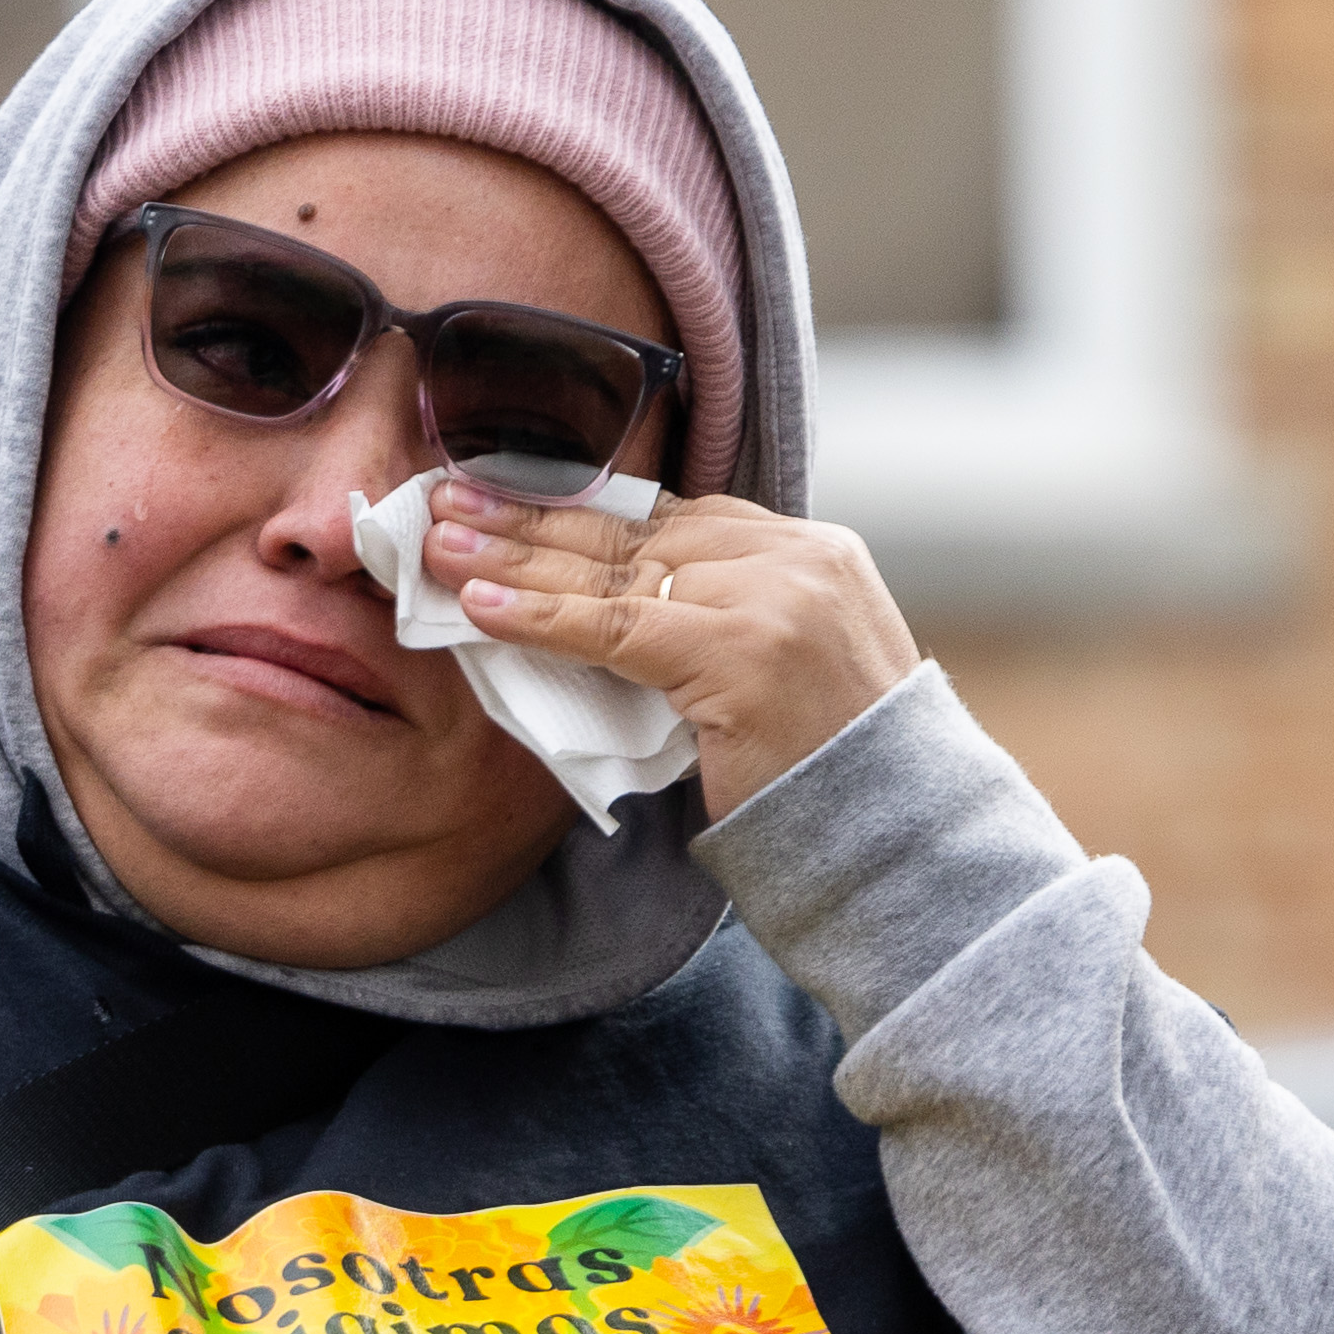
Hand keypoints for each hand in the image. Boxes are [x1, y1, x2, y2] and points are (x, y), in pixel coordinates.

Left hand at [430, 473, 922, 816]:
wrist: (893, 835)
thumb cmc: (825, 773)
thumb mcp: (777, 673)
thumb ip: (717, 623)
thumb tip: (607, 607)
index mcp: (811, 552)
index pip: (674, 517)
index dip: (582, 509)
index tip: (506, 498)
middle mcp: (797, 558)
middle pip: (637, 530)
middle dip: (534, 515)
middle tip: (448, 500)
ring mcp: (775, 598)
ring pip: (618, 569)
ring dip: (515, 556)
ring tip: (439, 544)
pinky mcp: (743, 651)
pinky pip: (616, 626)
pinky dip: (540, 615)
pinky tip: (479, 605)